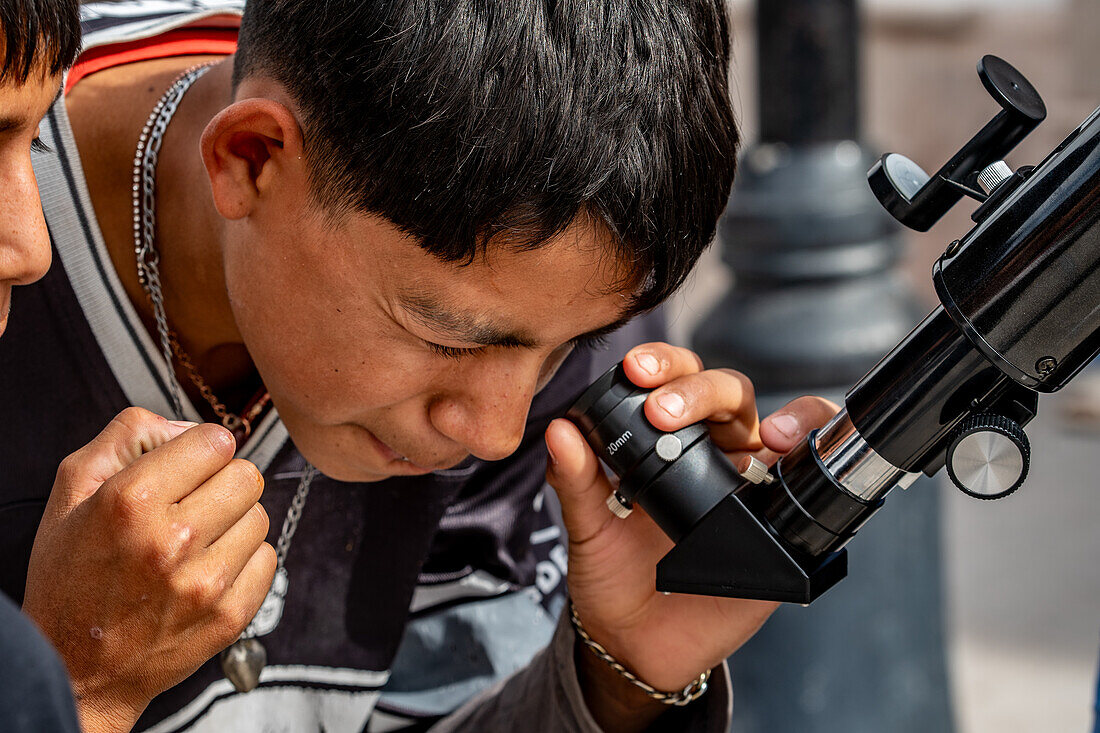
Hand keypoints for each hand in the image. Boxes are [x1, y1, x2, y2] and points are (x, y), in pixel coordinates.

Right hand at [22, 407, 276, 732]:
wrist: (79, 667)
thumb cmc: (72, 577)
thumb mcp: (73, 490)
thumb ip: (127, 435)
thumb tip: (186, 426)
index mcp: (132, 501)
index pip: (216, 441)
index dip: (203, 449)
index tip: (190, 466)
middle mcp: (172, 540)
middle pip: (247, 475)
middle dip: (223, 482)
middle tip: (194, 504)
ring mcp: (205, 582)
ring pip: (260, 516)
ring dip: (234, 523)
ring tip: (197, 542)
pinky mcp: (229, 615)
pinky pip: (267, 558)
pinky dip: (245, 560)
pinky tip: (209, 569)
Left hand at [545, 343, 837, 731]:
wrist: (635, 642)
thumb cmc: (613, 575)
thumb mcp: (587, 524)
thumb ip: (575, 478)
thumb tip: (560, 429)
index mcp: (670, 443)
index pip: (677, 380)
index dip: (663, 364)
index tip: (634, 370)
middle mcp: (717, 455)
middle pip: (728, 392)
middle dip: (697, 389)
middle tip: (660, 412)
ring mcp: (752, 488)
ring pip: (779, 425)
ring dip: (771, 415)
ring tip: (747, 432)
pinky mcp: (781, 527)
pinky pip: (812, 481)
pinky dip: (811, 448)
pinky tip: (784, 452)